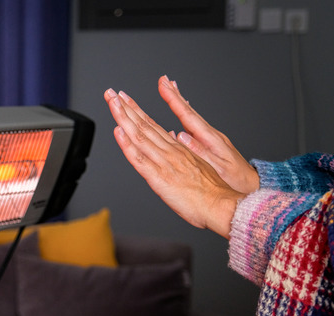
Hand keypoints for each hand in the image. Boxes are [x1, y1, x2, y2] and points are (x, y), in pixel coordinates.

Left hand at [104, 87, 244, 238]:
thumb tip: (176, 138)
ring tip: (112, 101)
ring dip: (123, 117)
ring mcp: (164, 162)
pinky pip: (139, 158)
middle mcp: (170, 151)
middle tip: (111, 93)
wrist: (222, 205)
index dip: (137, 111)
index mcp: (178, 149)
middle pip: (143, 125)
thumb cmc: (212, 192)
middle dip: (126, 107)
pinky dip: (127, 144)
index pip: (152, 125)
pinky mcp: (159, 177)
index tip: (125, 99)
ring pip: (139, 135)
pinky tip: (118, 131)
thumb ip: (185, 152)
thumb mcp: (199, 166)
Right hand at [157, 76, 258, 194]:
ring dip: (180, 102)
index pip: (188, 115)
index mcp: (211, 139)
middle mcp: (210, 135)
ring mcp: (211, 139)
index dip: (174, 100)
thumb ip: (198, 151)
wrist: (251, 187)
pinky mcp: (210, 145)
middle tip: (164, 79)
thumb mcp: (217, 169)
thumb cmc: (235, 181)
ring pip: (191, 117)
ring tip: (170, 89)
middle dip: (175, 95)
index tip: (164, 85)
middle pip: (189, 111)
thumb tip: (180, 135)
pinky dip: (186, 115)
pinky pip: (194, 125)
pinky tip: (181, 113)